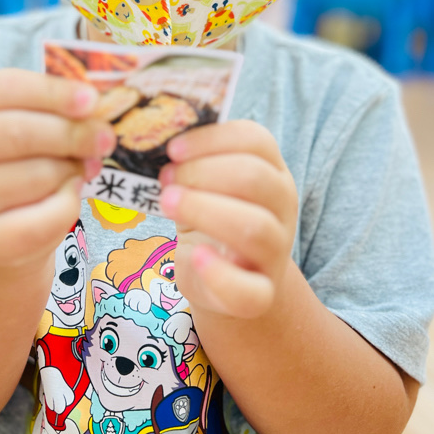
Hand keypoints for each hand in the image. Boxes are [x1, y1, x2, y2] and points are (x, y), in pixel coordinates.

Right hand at [0, 69, 115, 269]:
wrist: (0, 229)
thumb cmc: (23, 164)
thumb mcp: (34, 129)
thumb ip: (59, 115)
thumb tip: (96, 118)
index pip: (4, 88)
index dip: (51, 91)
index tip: (91, 100)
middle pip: (19, 131)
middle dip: (73, 134)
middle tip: (106, 139)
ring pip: (38, 174)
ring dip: (72, 171)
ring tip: (77, 171)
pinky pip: (46, 216)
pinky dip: (69, 205)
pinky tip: (65, 198)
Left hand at [158, 120, 296, 318]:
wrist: (226, 279)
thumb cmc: (210, 219)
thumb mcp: (205, 187)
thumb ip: (190, 164)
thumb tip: (150, 141)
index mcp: (271, 171)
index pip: (256, 140)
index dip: (212, 138)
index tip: (172, 148)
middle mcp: (282, 207)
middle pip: (255, 178)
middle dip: (202, 172)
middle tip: (166, 179)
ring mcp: (276, 252)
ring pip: (255, 227)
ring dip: (204, 210)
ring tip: (167, 204)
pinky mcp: (261, 295)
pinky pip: (249, 289)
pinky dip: (220, 274)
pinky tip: (195, 256)